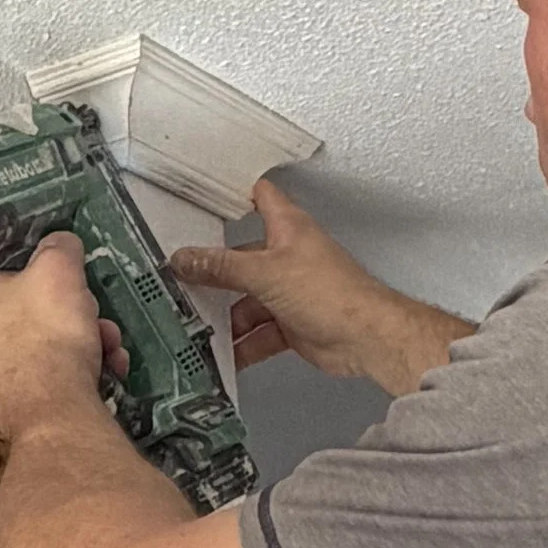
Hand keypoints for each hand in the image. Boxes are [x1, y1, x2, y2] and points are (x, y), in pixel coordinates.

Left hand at [0, 233, 129, 442]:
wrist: (56, 412)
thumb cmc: (45, 333)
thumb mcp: (58, 270)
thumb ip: (60, 247)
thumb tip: (62, 242)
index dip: (33, 268)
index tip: (61, 274)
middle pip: (28, 308)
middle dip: (71, 309)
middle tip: (90, 309)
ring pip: (46, 340)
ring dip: (85, 336)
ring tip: (107, 342)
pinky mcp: (18, 401)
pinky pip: (52, 371)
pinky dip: (82, 366)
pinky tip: (107, 366)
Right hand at [169, 179, 472, 395]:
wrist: (367, 338)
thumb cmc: (333, 293)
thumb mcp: (265, 274)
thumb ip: (222, 268)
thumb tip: (186, 259)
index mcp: (287, 228)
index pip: (259, 197)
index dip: (234, 192)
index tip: (203, 197)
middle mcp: (288, 256)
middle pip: (242, 258)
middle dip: (215, 272)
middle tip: (181, 281)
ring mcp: (291, 291)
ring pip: (248, 301)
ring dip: (226, 317)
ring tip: (197, 327)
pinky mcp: (293, 323)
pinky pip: (260, 333)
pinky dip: (243, 345)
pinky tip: (224, 355)